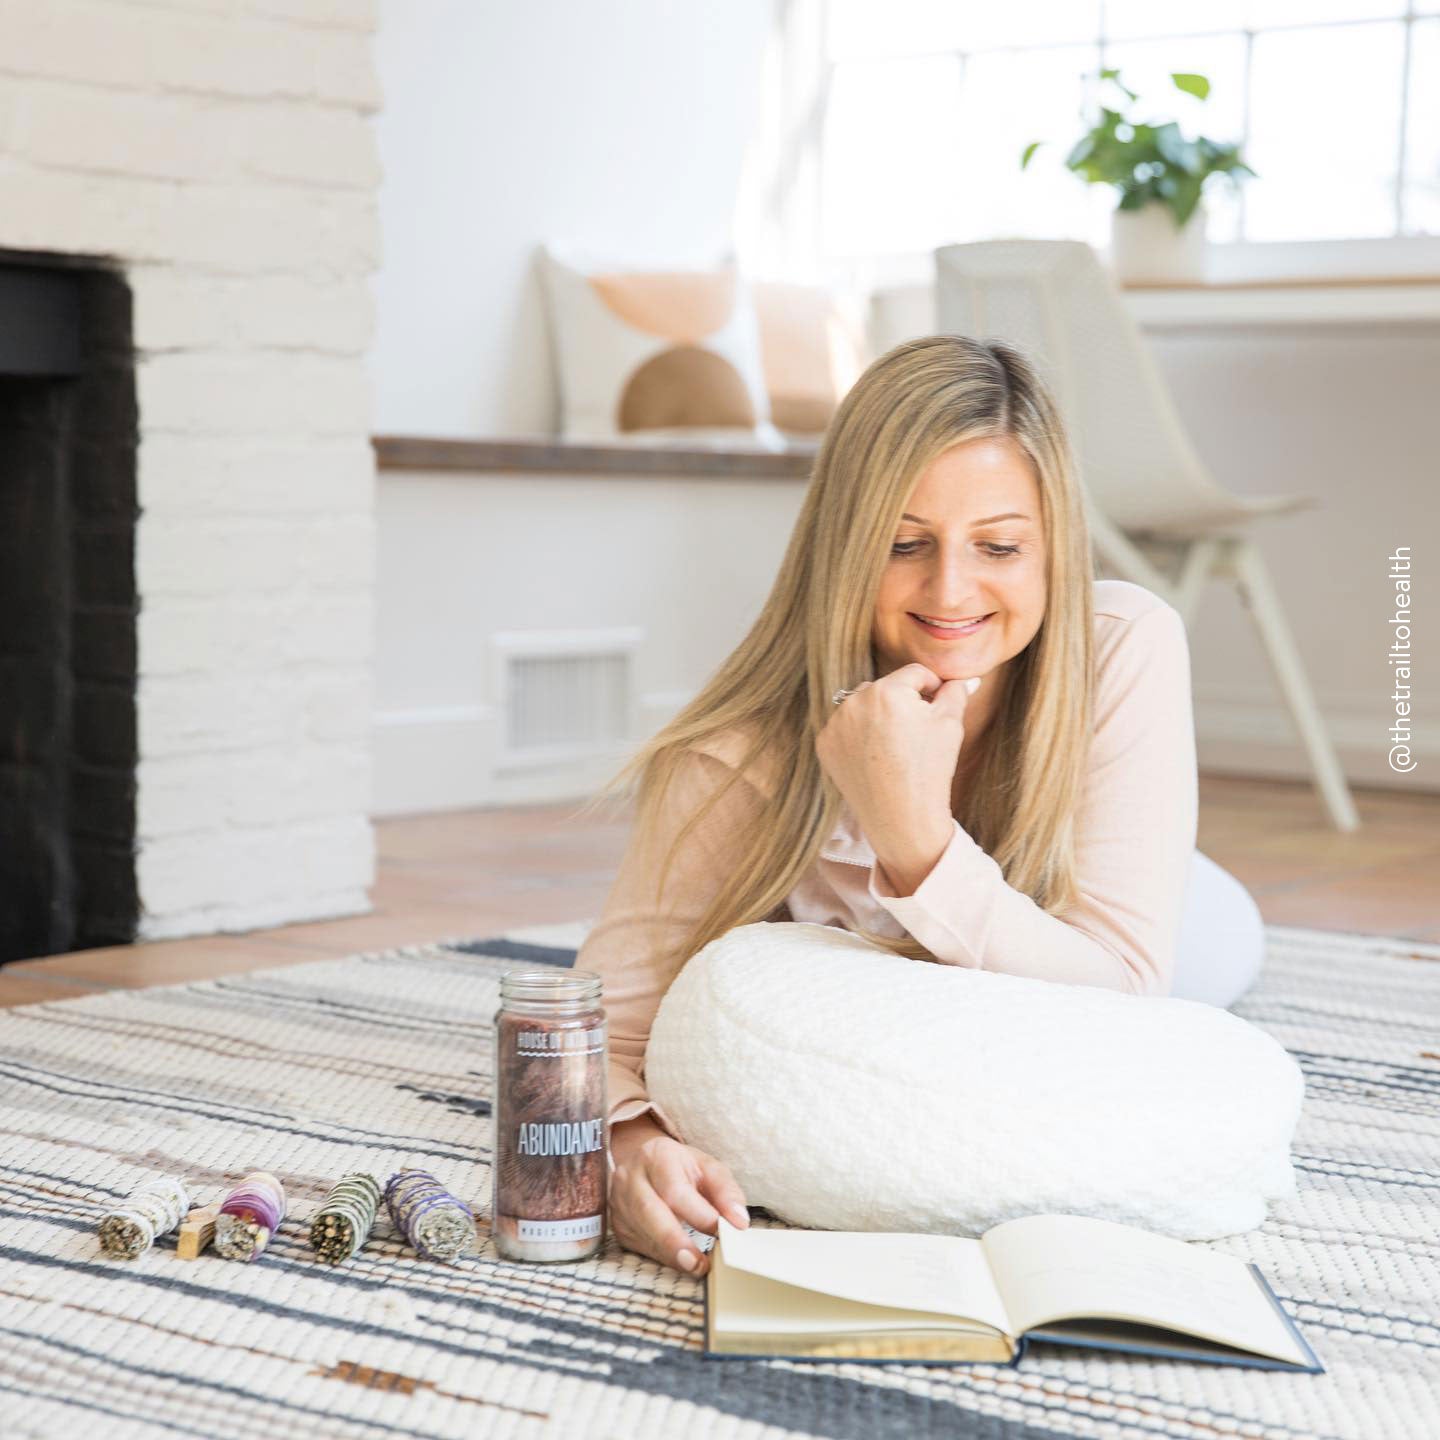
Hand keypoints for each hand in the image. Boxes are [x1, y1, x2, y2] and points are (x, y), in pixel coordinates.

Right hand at [609, 1121, 749, 1275]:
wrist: (646, 1162)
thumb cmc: (682, 1168)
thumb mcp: (708, 1168)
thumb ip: (726, 1192)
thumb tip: (739, 1221)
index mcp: (657, 1156)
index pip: (674, 1189)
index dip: (697, 1213)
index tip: (721, 1230)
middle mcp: (631, 1177)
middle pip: (649, 1212)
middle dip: (675, 1242)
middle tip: (699, 1263)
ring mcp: (619, 1202)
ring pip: (641, 1233)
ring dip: (670, 1254)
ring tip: (695, 1265)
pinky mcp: (617, 1225)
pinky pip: (638, 1245)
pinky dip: (661, 1256)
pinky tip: (678, 1260)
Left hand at [815, 665, 977, 859]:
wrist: (902, 818)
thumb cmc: (930, 770)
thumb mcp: (950, 725)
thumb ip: (955, 692)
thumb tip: (961, 679)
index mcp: (887, 691)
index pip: (915, 674)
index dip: (932, 687)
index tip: (937, 705)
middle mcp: (854, 701)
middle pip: (886, 688)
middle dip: (902, 702)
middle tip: (916, 732)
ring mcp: (835, 724)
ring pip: (863, 706)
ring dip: (877, 716)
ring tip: (895, 745)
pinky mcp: (825, 745)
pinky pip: (846, 728)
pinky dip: (858, 736)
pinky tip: (875, 756)